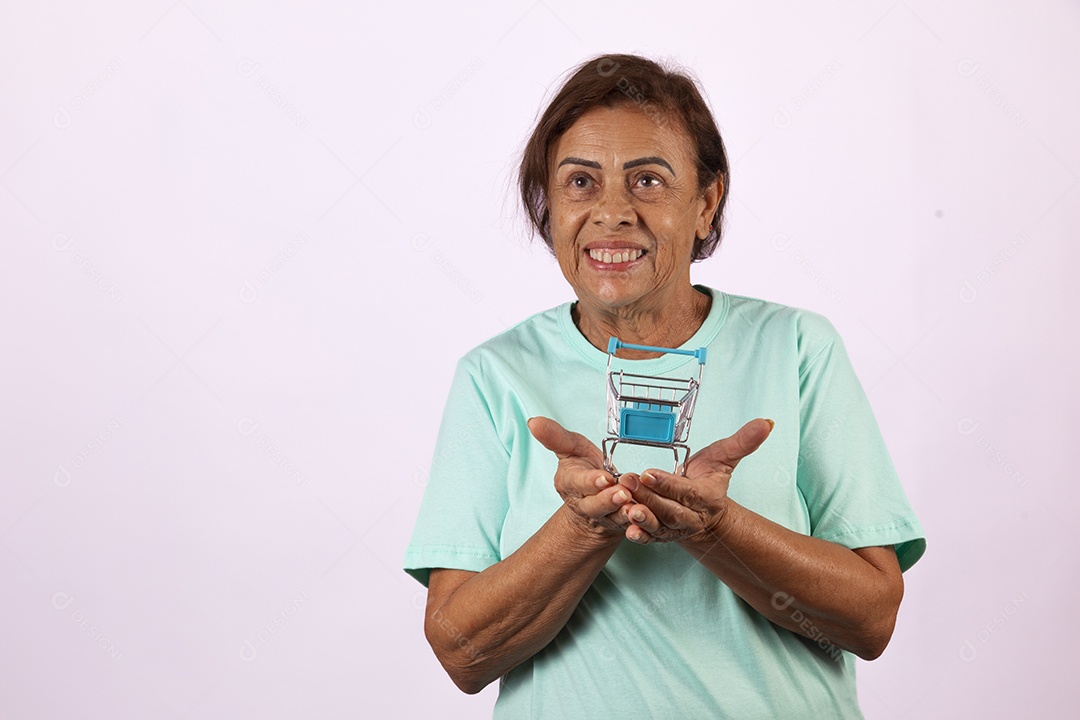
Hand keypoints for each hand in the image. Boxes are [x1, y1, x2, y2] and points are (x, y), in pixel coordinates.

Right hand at [527, 417, 635, 538]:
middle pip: (596, 505)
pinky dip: (640, 523)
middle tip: (623, 493)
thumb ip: (555, 437)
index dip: (591, 482)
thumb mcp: (571, 449)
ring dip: (625, 513)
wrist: (595, 501)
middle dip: (609, 500)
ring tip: (634, 506)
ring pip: (615, 517)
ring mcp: (605, 517)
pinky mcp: (622, 525)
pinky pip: (632, 527)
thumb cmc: (583, 470)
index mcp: (570, 484)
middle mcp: (586, 505)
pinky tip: (647, 516)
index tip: (604, 478)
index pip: (579, 484)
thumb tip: (534, 422)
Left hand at [618, 418, 773, 543]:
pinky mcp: (661, 536)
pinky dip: (639, 535)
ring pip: (658, 525)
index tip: (648, 473)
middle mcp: (691, 517)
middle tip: (627, 481)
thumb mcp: (724, 457)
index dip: (667, 484)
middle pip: (669, 510)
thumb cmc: (710, 479)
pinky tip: (628, 529)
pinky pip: (650, 538)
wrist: (706, 513)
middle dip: (648, 497)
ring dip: (641, 517)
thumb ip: (743, 441)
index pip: (686, 492)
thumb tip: (766, 423)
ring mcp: (675, 529)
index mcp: (706, 498)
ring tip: (625, 506)